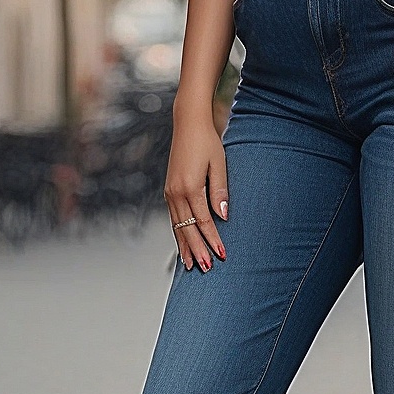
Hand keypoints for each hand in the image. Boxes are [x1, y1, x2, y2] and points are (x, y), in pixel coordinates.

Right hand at [165, 110, 227, 270]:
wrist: (187, 124)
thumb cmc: (207, 142)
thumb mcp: (219, 163)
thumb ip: (220, 190)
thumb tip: (224, 215)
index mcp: (190, 187)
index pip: (203, 221)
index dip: (212, 239)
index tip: (222, 255)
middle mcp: (176, 193)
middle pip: (187, 229)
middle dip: (197, 250)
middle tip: (206, 269)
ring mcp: (170, 192)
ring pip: (177, 227)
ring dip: (184, 246)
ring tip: (191, 265)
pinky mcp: (169, 190)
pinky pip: (173, 219)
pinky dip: (178, 233)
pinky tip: (182, 244)